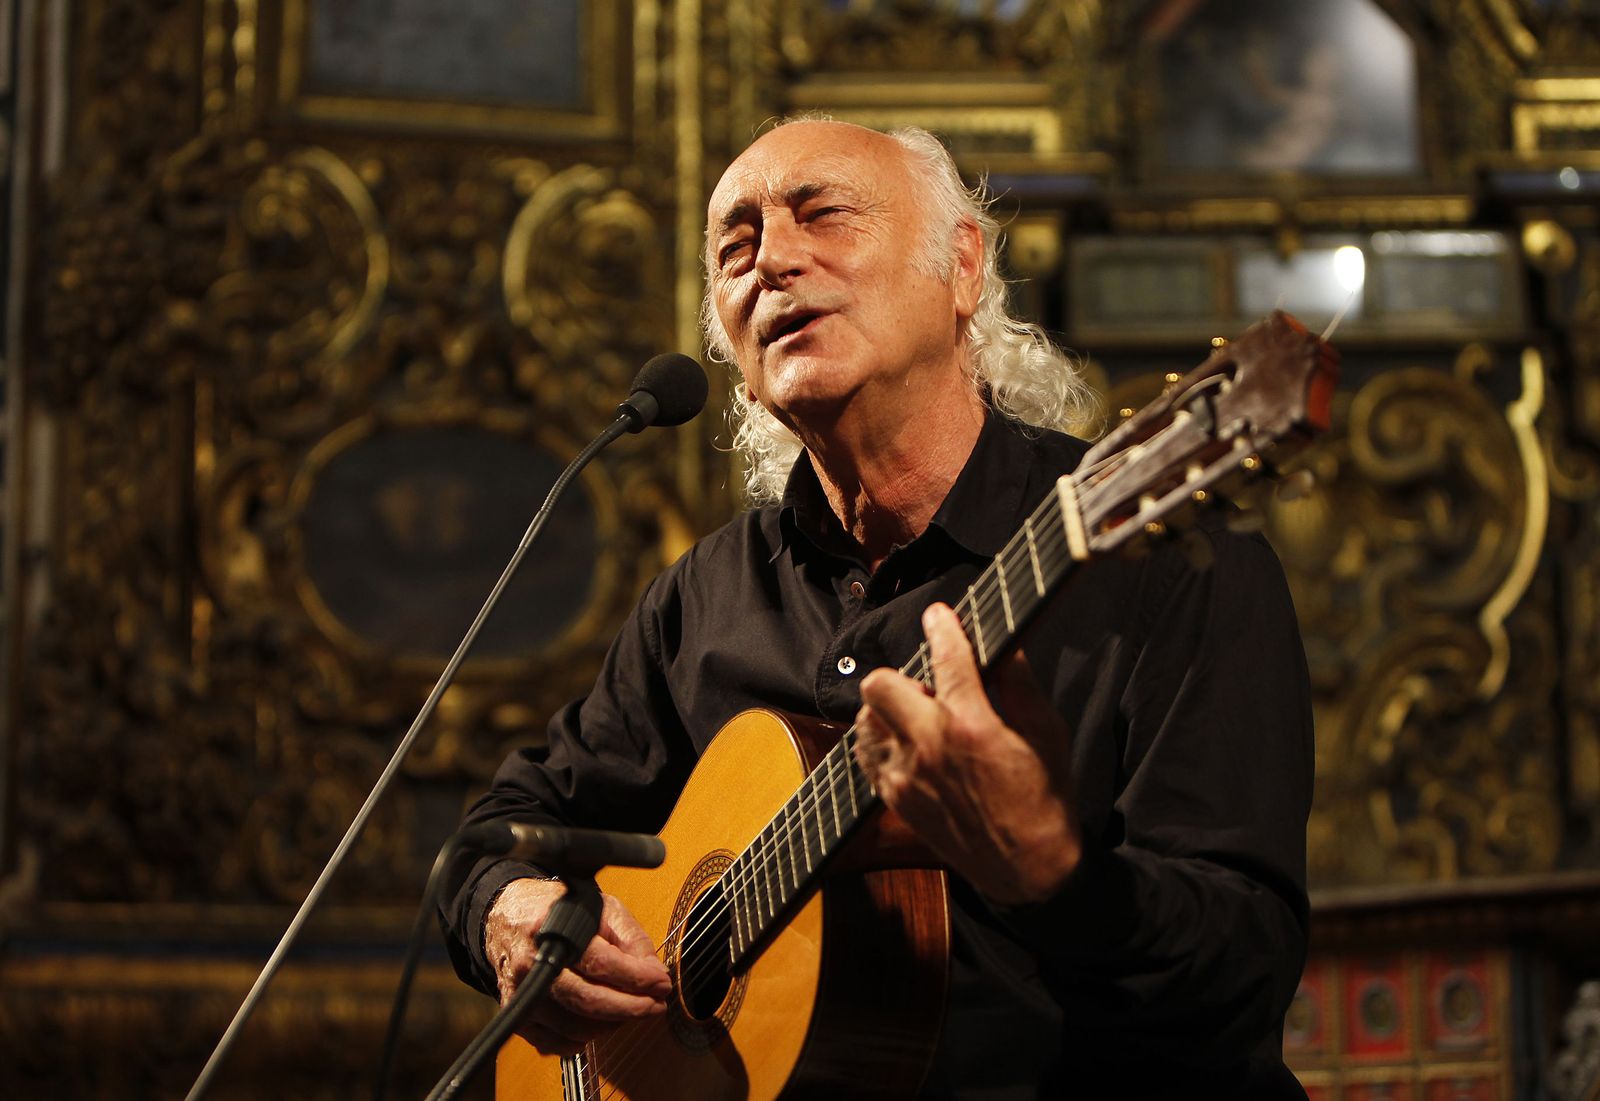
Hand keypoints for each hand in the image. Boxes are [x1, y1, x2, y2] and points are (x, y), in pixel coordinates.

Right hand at [484, 877, 672, 1054]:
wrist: (509, 918)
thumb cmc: (560, 911)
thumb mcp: (602, 909)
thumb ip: (631, 938)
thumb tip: (654, 974)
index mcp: (553, 929)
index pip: (602, 963)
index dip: (637, 978)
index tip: (662, 984)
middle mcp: (533, 963)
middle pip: (589, 1000)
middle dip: (631, 1008)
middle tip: (656, 1006)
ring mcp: (522, 993)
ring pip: (576, 1026)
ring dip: (612, 1023)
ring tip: (629, 1007)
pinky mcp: (518, 1016)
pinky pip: (557, 1043)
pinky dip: (585, 1038)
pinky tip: (599, 1019)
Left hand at [855, 602, 1080, 904]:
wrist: (1029, 867)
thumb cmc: (1044, 797)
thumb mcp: (1047, 731)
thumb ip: (1018, 682)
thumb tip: (1004, 644)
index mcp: (971, 724)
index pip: (946, 657)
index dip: (942, 626)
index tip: (939, 615)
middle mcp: (929, 747)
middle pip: (879, 685)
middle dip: (902, 674)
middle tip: (930, 687)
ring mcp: (904, 775)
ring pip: (865, 719)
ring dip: (888, 710)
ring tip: (919, 719)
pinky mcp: (893, 798)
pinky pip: (865, 753)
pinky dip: (881, 741)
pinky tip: (908, 744)